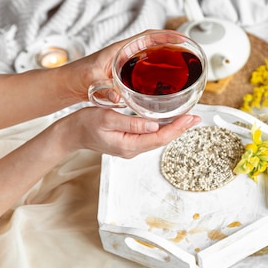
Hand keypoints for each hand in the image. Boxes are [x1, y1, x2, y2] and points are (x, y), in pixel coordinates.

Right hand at [54, 108, 200, 157]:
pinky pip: (151, 137)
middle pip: (163, 140)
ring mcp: (132, 147)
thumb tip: (154, 125)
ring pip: (158, 139)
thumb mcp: (107, 118)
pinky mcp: (130, 142)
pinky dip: (163, 129)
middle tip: (197, 118)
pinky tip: (171, 122)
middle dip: (181, 128)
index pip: (160, 138)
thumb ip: (131, 122)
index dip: (178, 128)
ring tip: (188, 119)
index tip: (190, 119)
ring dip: (174, 129)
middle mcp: (133, 149)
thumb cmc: (84, 123)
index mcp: (129, 145)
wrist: (70, 133)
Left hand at [61, 29, 187, 102]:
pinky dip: (160, 71)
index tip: (180, 38)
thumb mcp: (91, 82)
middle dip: (172, 46)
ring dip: (167, 58)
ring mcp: (127, 63)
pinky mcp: (127, 73)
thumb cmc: (78, 77)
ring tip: (184, 65)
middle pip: (154, 45)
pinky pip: (148, 68)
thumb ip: (104, 89)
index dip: (165, 36)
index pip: (147, 37)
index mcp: (120, 50)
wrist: (68, 84)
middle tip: (189, 52)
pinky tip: (168, 82)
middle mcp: (126, 54)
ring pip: (153, 56)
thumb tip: (117, 97)